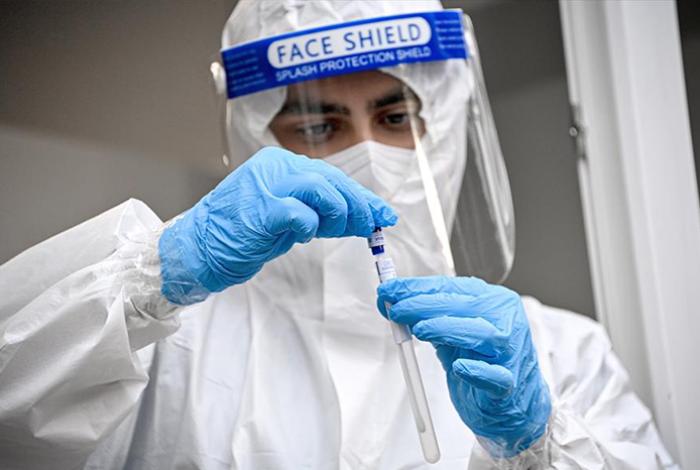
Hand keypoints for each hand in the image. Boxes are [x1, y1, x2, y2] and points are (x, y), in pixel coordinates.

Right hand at [159, 146, 396, 304]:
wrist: (197, 249)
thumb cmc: (240, 235)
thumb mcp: (286, 218)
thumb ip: (317, 212)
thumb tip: (358, 217)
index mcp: (279, 165)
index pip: (330, 176)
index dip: (360, 196)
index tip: (382, 213)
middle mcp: (274, 167)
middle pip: (331, 179)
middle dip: (359, 205)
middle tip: (373, 225)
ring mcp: (265, 185)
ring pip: (321, 189)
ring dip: (338, 214)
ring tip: (337, 230)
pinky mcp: (260, 209)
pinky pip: (301, 213)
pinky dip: (311, 226)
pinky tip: (304, 234)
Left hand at [377, 276, 550, 456]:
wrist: (513, 400)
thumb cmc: (481, 359)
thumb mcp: (452, 332)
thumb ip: (427, 316)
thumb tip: (391, 302)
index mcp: (490, 301)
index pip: (450, 287)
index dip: (416, 287)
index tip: (388, 290)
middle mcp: (504, 321)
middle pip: (464, 306)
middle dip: (424, 305)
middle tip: (396, 310)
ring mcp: (510, 352)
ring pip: (482, 334)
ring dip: (448, 329)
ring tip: (420, 330)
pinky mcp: (509, 384)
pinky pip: (496, 377)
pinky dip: (478, 371)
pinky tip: (461, 367)